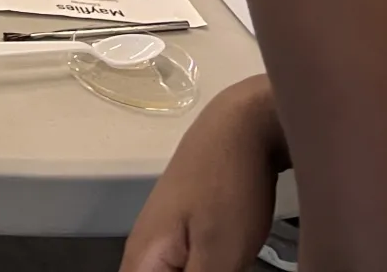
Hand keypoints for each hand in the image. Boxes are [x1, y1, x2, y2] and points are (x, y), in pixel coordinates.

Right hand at [121, 77, 284, 271]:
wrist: (242, 128)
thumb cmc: (229, 189)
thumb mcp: (220, 255)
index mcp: (143, 259)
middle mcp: (145, 250)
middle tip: (220, 266)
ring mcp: (166, 238)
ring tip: (225, 262)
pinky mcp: (187, 231)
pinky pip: (182, 269)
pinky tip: (227, 266)